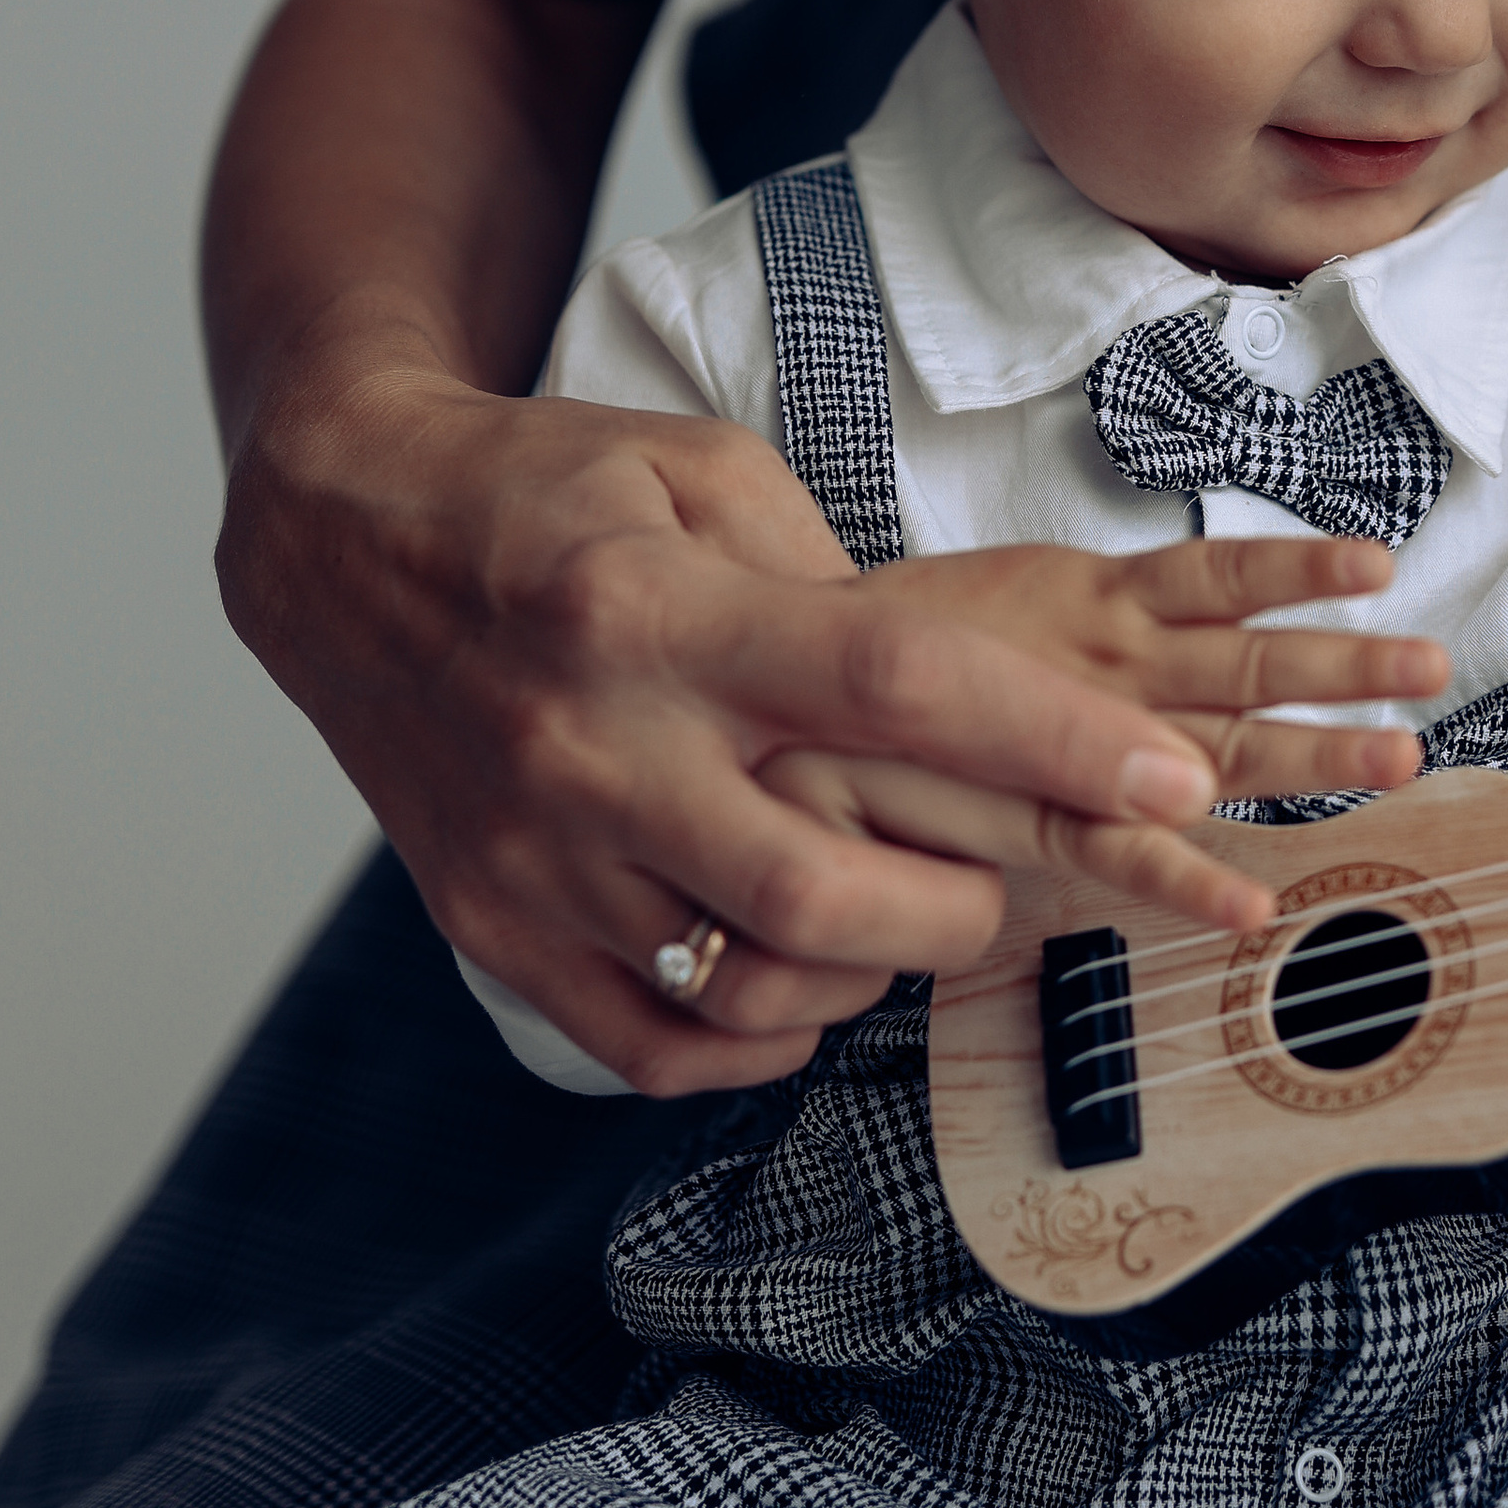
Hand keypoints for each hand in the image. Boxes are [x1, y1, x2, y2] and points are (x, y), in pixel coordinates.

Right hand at [220, 369, 1441, 1096]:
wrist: (334, 536)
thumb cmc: (548, 489)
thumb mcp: (696, 464)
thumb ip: (831, 579)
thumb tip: (956, 696)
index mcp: (661, 609)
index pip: (895, 687)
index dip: (1051, 743)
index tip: (1173, 777)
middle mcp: (595, 744)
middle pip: (829, 889)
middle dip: (965, 908)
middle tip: (1010, 882)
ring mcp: (535, 853)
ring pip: (751, 981)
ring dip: (874, 969)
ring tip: (908, 912)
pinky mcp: (492, 926)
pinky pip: (658, 1043)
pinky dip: (761, 1034)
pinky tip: (803, 973)